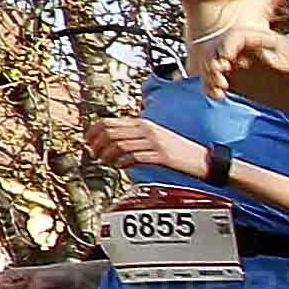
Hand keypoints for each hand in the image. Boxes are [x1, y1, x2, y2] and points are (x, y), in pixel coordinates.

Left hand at [81, 111, 210, 179]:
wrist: (201, 159)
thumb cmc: (178, 151)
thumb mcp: (155, 137)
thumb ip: (136, 136)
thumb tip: (113, 142)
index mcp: (144, 123)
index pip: (110, 122)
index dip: (94, 131)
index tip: (87, 141)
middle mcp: (147, 130)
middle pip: (112, 132)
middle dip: (97, 144)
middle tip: (93, 154)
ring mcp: (154, 142)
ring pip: (120, 145)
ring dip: (107, 155)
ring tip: (105, 162)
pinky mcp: (160, 155)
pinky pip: (135, 157)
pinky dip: (122, 163)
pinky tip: (119, 166)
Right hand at [200, 26, 288, 113]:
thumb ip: (285, 58)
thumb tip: (263, 53)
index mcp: (264, 40)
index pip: (236, 37)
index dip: (225, 47)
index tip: (224, 63)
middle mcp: (250, 51)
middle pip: (218, 48)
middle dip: (212, 63)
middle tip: (221, 81)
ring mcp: (243, 67)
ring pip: (213, 65)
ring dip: (208, 76)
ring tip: (219, 91)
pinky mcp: (241, 83)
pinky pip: (217, 81)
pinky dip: (211, 87)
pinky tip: (219, 96)